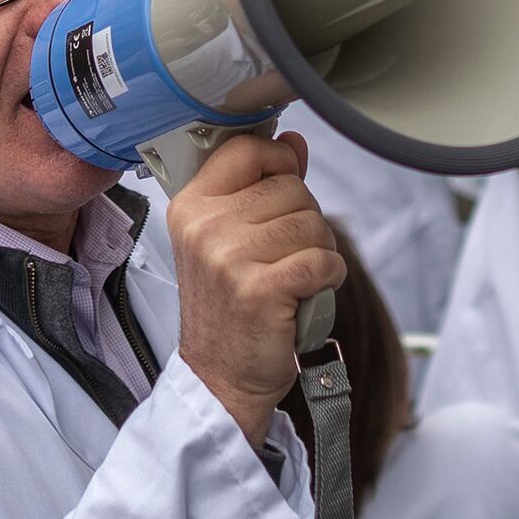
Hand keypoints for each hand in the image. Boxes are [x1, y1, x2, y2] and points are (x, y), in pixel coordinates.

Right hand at [169, 128, 350, 440]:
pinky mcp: (261, 289)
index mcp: (191, 207)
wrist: (220, 376)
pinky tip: (307, 294)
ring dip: (319, 254)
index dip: (280, 164)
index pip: (247, 149)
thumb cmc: (228, 309)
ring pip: (314, 224)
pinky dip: (328, 278)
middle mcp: (204, 227)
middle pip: (293, 188)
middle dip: (305, 223)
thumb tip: (293, 142)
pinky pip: (323, 261)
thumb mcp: (228, 241)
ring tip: (293, 280)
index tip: (282, 192)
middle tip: (283, 259)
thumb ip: (260, 188)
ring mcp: (230, 258)